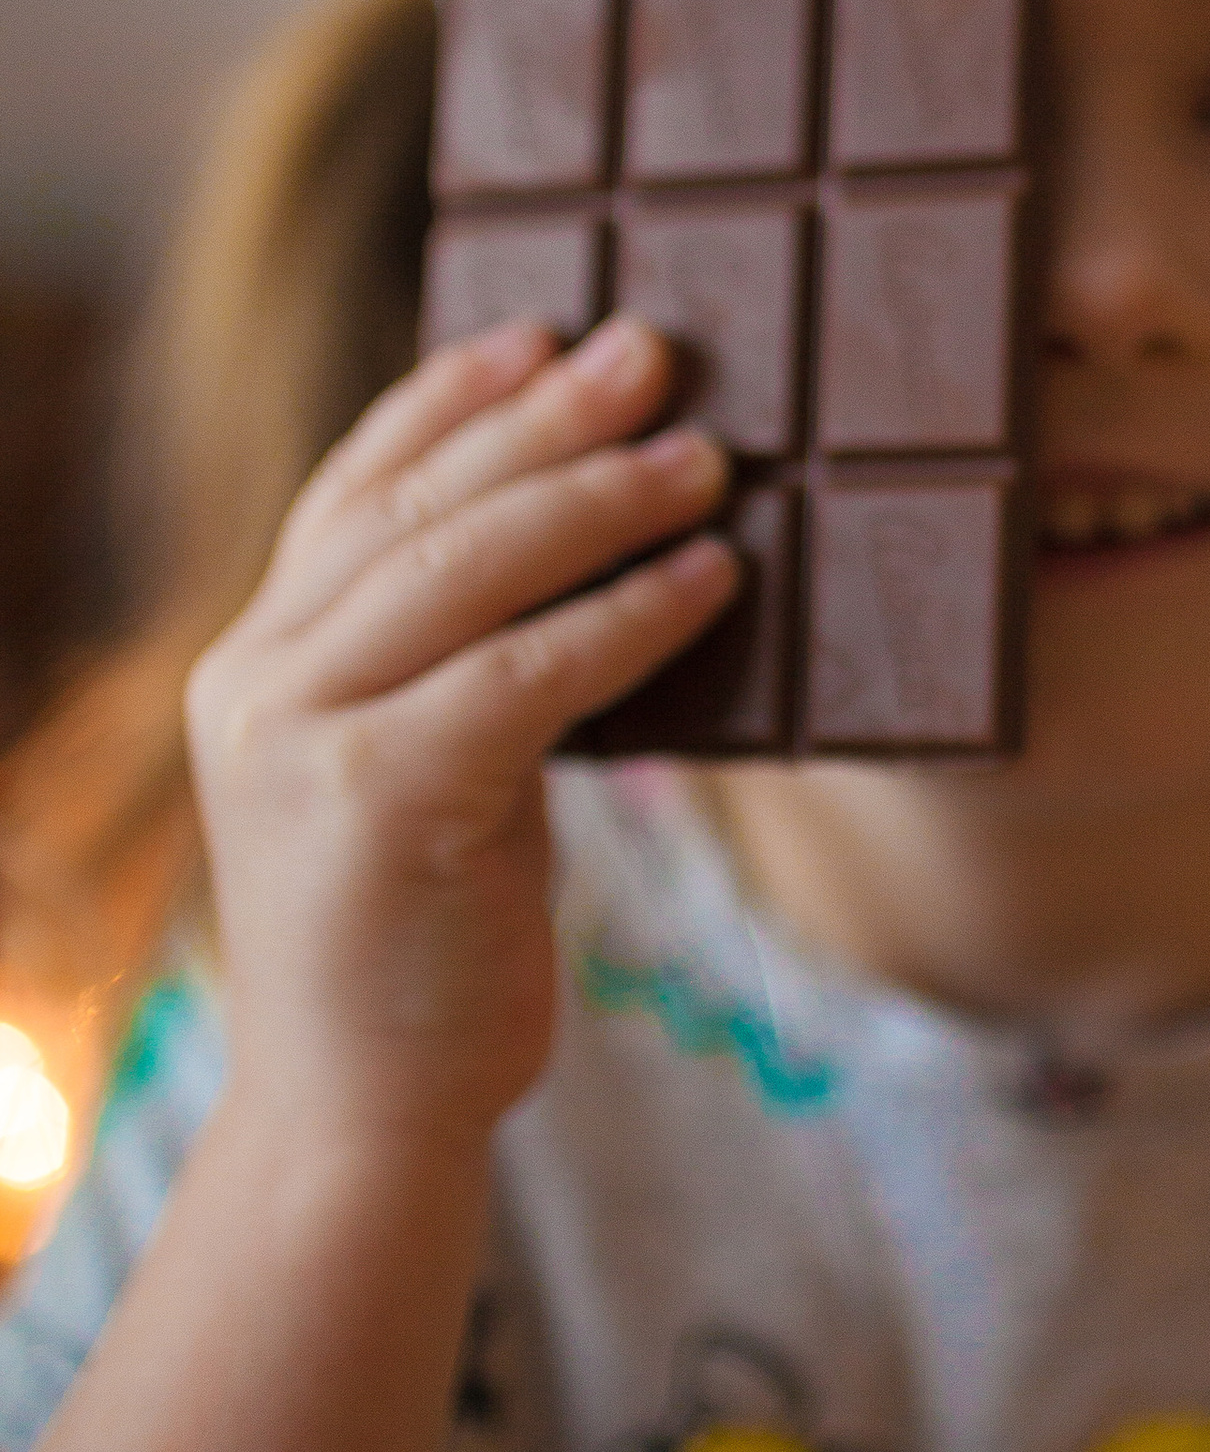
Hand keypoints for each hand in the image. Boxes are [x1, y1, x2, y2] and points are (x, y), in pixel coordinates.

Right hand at [182, 314, 735, 1167]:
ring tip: (711, 458)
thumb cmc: (420, 950)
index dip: (449, 400)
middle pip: (418, 504)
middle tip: (656, 351)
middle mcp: (255, 679)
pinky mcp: (372, 799)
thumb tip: (596, 546)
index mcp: (257, 662)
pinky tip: (711, 581)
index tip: (541, 332)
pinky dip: (627, 618)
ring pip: (467, 569)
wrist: (361, 1120)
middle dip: (545, 418)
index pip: (353, 489)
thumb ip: (459, 667)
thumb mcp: (425, 774)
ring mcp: (299, 737)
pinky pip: (525, 674)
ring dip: (602, 499)